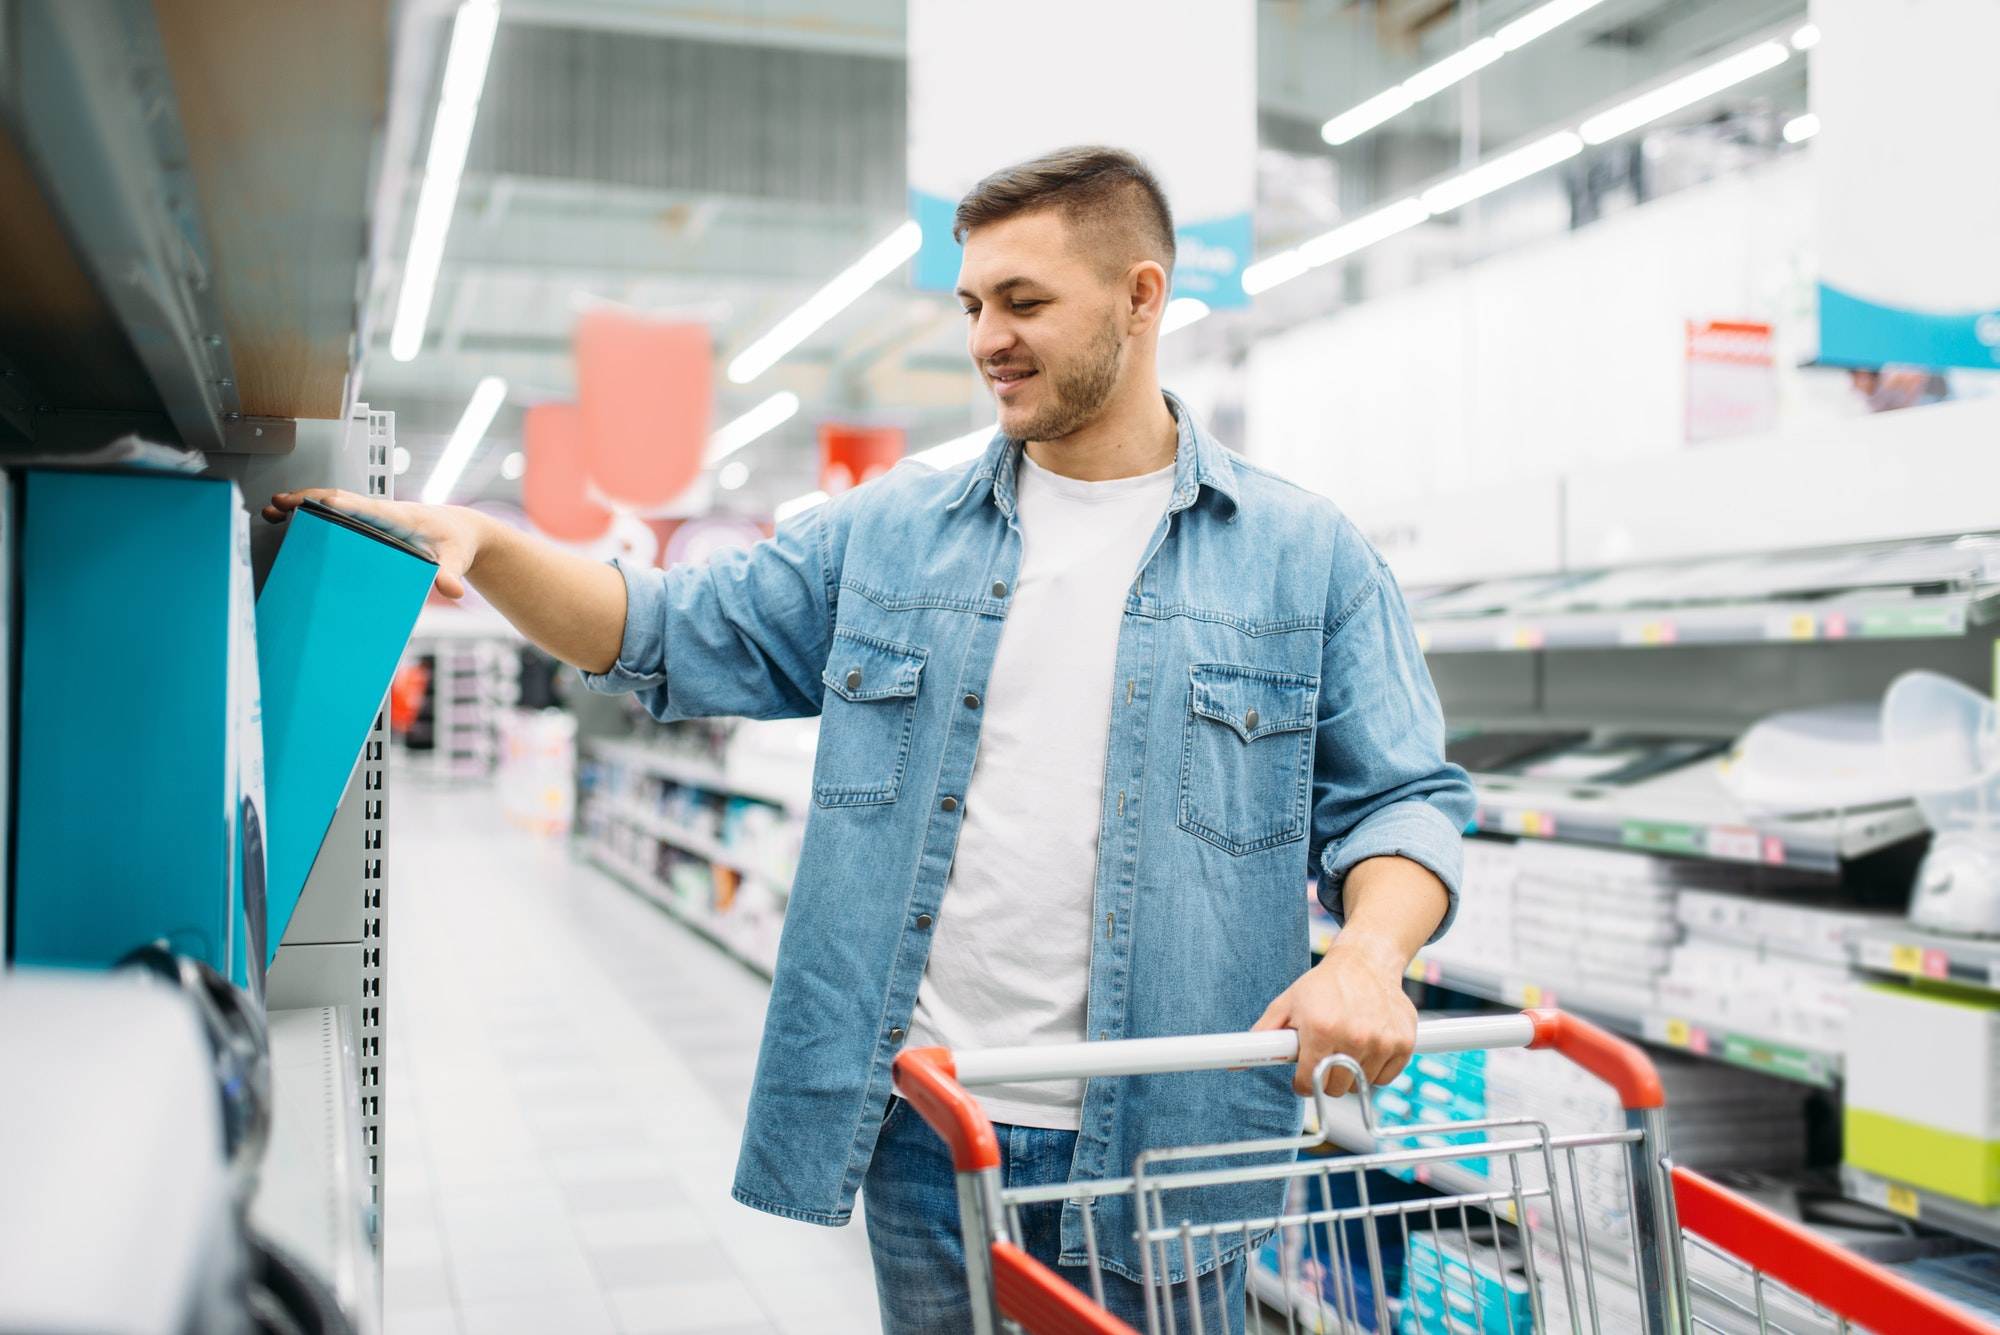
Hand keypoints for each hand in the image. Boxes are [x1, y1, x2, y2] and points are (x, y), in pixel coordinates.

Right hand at [263, 489, 483, 598]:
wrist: (460, 530)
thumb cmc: (456, 542)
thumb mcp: (456, 559)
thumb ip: (450, 573)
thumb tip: (452, 589)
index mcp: (400, 517)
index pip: (369, 508)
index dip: (345, 505)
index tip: (321, 503)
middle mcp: (381, 511)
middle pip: (340, 500)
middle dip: (309, 500)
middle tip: (279, 504)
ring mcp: (371, 515)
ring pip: (332, 503)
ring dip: (302, 503)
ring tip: (272, 509)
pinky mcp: (367, 522)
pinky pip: (335, 512)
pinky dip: (310, 511)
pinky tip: (287, 517)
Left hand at [1253, 936, 1417, 1098]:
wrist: (1366, 962)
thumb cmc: (1323, 985)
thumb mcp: (1287, 1003)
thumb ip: (1264, 1035)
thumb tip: (1234, 1062)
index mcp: (1321, 1029)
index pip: (1308, 1082)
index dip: (1302, 1081)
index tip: (1303, 1075)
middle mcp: (1353, 1037)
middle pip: (1336, 1089)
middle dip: (1326, 1077)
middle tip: (1325, 1057)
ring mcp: (1382, 1041)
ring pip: (1361, 1084)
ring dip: (1352, 1072)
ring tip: (1346, 1044)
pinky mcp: (1403, 1042)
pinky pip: (1385, 1077)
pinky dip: (1376, 1069)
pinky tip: (1367, 1046)